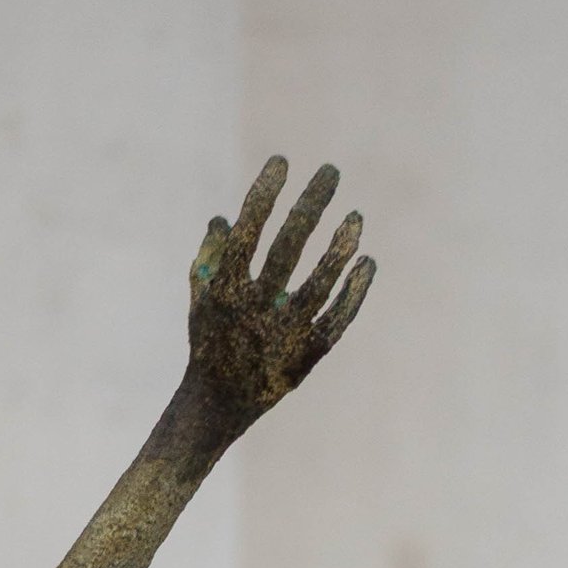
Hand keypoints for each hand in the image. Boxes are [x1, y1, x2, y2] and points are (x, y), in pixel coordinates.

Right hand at [182, 157, 374, 444]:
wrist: (217, 406)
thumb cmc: (208, 343)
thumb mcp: (200, 299)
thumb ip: (210, 257)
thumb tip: (223, 217)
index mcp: (226, 289)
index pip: (248, 230)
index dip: (265, 193)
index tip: (282, 161)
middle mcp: (255, 309)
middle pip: (289, 246)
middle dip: (311, 204)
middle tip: (331, 171)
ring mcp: (283, 334)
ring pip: (319, 283)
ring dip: (340, 247)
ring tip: (356, 216)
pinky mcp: (306, 356)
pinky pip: (336, 318)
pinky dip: (353, 291)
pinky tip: (367, 261)